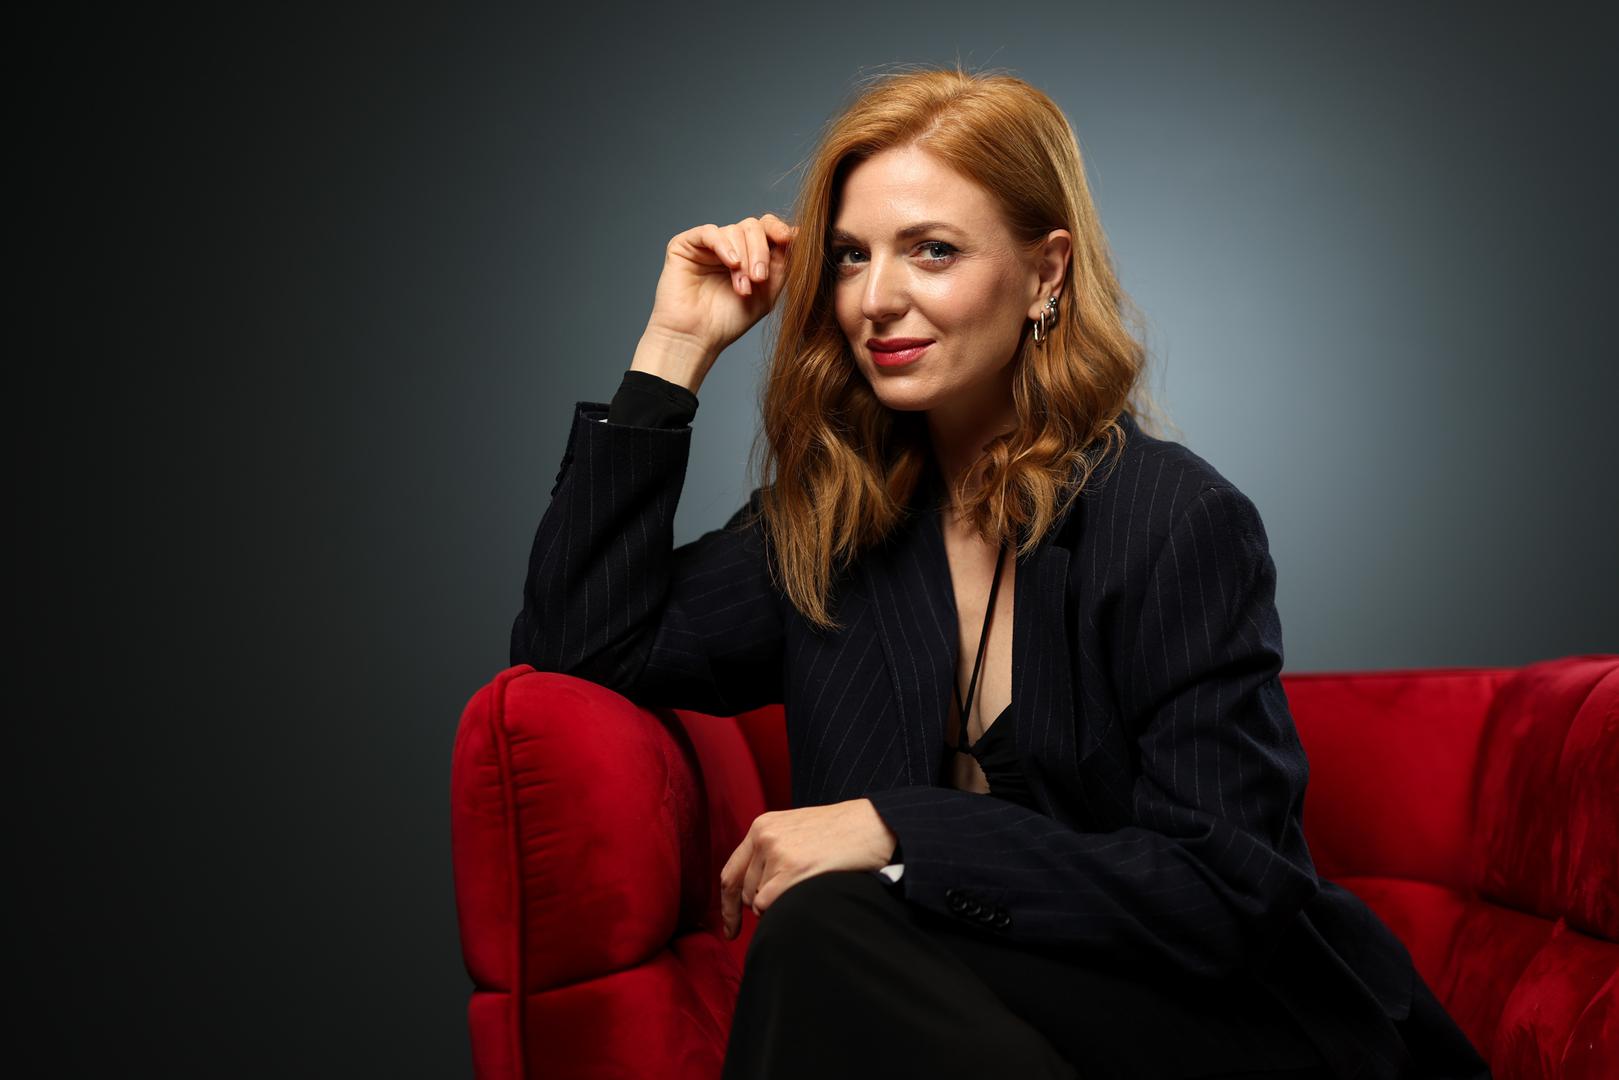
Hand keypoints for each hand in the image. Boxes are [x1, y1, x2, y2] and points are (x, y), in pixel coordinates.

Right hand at [644, 213, 799, 364]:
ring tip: (742, 288)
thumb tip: (797, 232)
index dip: (778, 229)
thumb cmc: (729, 320)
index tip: (789, 240)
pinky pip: (710, 232)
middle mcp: (728, 246)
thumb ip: (782, 264)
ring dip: (743, 259)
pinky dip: (725, 246)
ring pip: (734, 230)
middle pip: (753, 227)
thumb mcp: (767, 292)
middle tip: (760, 278)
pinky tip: (732, 264)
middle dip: (761, 251)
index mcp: (747, 254)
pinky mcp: (685, 245)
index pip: (766, 228)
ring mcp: (707, 245)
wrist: (697, 337)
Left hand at [719, 798, 898, 940]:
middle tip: (793, 894)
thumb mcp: (796, 832)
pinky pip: (769, 904)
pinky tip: (806, 890)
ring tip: (807, 882)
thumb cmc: (841, 834)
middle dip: (762, 905)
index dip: (727, 906)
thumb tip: (754, 895)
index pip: (731, 873)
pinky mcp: (792, 868)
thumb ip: (771, 853)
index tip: (730, 930)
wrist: (873, 825)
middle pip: (745, 893)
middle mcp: (764, 837)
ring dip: (778, 904)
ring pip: (758, 901)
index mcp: (762, 826)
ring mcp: (776, 852)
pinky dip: (782, 908)